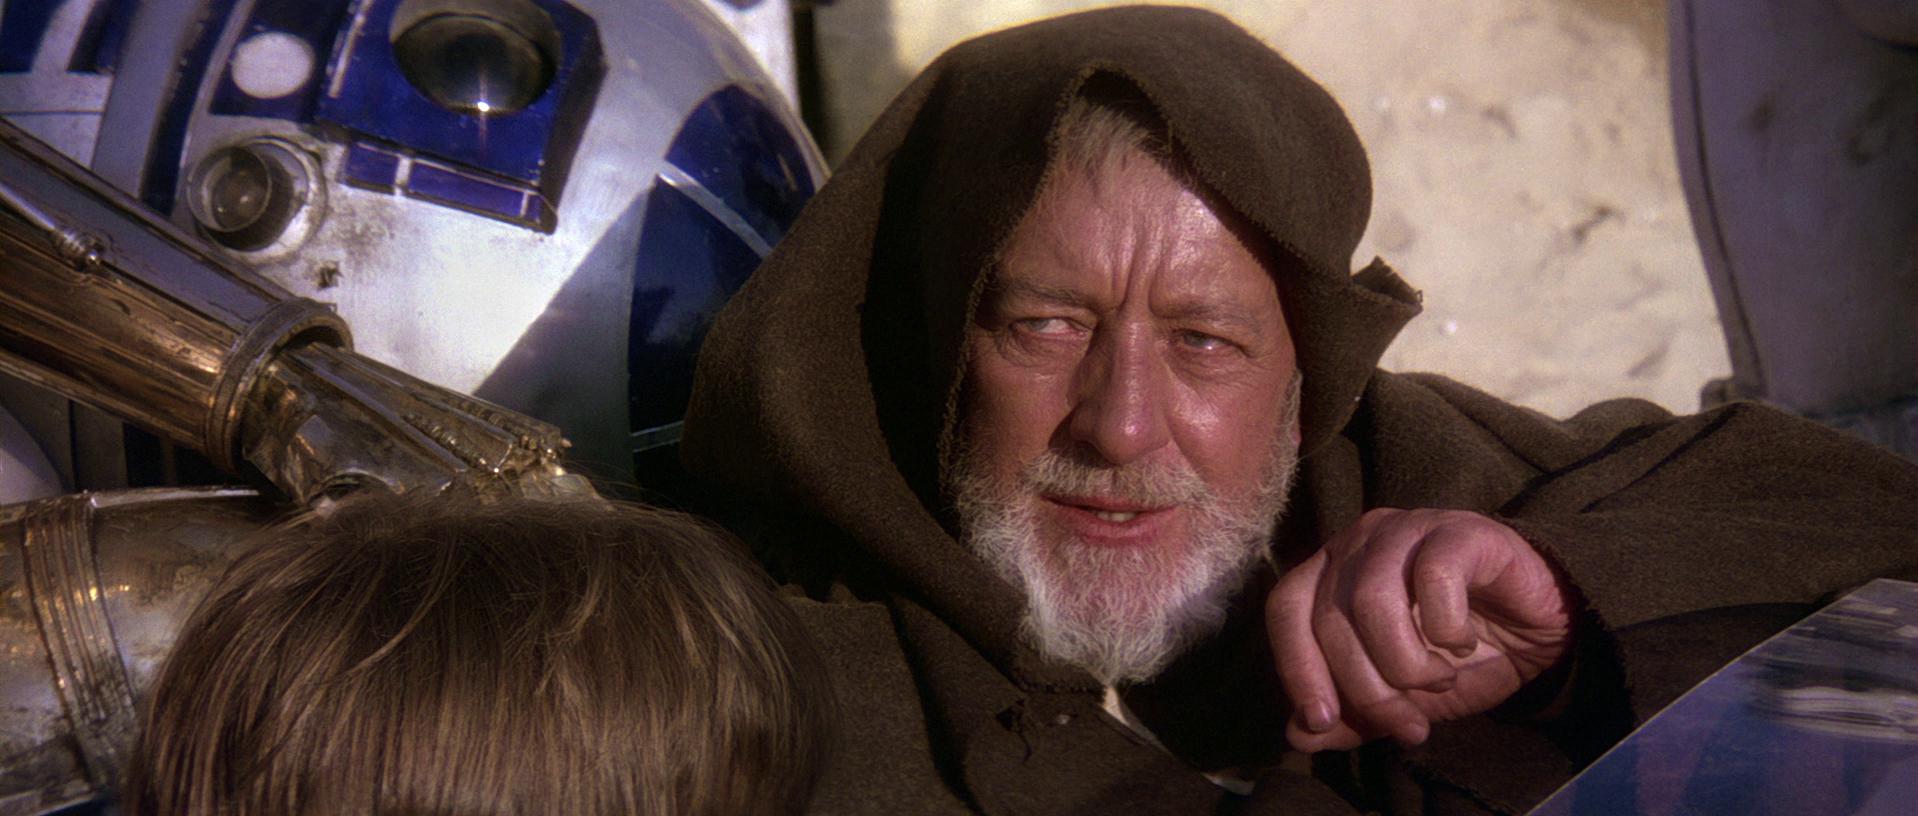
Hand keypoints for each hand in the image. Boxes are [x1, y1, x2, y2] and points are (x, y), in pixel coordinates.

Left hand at [1266, 508, 1572, 751]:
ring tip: (1440, 682)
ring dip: (1406, 663)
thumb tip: (1298, 736)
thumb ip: (1350, 713)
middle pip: (1331, 618)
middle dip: (1368, 690)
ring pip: (1372, 599)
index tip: (1322, 721)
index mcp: (1331, 572)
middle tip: (1410, 725)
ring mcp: (1408, 529)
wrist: (1539, 627)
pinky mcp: (1460, 531)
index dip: (1297, 669)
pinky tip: (1464, 643)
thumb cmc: (1459, 656)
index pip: (1286, 611)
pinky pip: (1434, 576)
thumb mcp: (1402, 697)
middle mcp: (1359, 542)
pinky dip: (1447, 628)